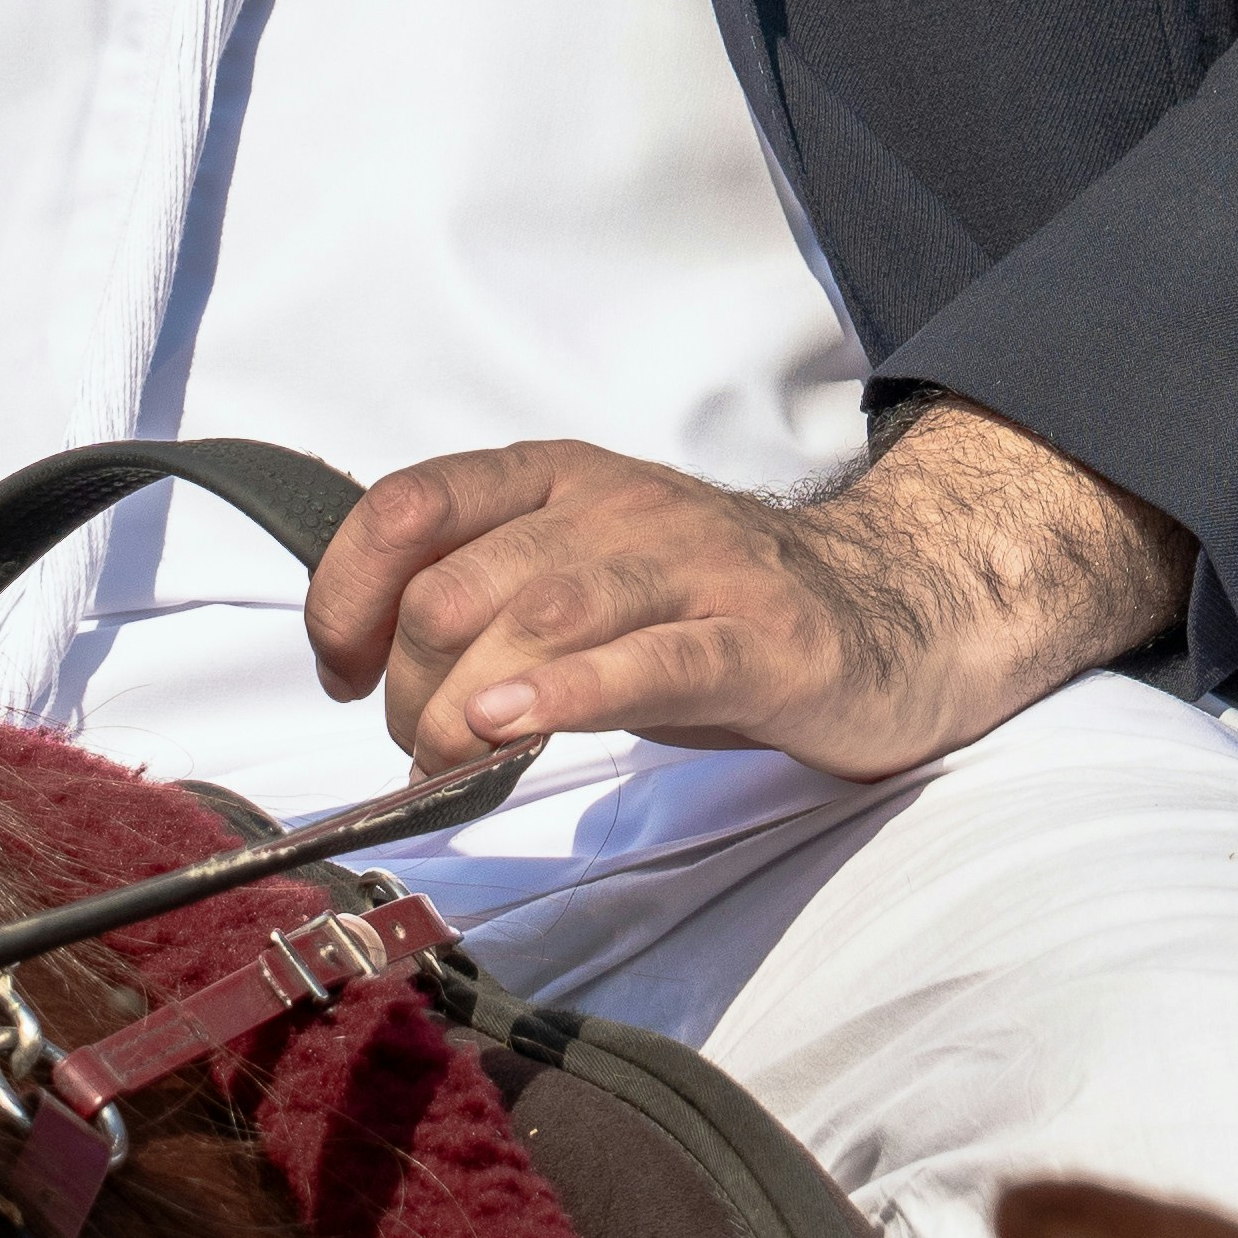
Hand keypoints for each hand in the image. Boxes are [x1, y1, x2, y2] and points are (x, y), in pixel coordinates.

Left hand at [305, 405, 1198, 788]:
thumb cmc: (711, 610)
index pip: (412, 504)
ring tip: (453, 758)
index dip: (347, 590)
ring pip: (541, 612)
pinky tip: (510, 725)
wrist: (894, 612)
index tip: (343, 671)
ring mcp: (694, 569)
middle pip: (460, 581)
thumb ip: (486, 597)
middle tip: (425, 751)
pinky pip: (651, 659)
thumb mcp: (584, 577)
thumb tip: (369, 666)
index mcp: (560, 478)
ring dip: (466, 698)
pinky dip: (567, 691)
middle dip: (410, 682)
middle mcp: (618, 506)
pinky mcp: (760, 640)